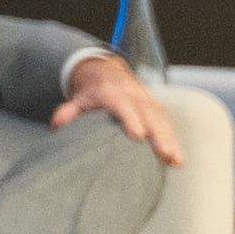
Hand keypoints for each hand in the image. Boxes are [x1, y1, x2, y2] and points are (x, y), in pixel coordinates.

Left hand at [57, 52, 184, 160]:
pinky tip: (178, 159)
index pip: (123, 105)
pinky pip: (167, 124)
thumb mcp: (78, 98)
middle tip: (164, 153)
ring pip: (162, 120)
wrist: (106, 72)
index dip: (131, 119)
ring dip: (171, 140)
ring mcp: (147, 101)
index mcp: (113, 92)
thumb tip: (56, 124)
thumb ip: (69, 110)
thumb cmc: (92, 92)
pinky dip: (174, 140)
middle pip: (148, 114)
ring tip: (176, 161)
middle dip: (158, 134)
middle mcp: (134, 95)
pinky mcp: (156, 109)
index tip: (138, 136)